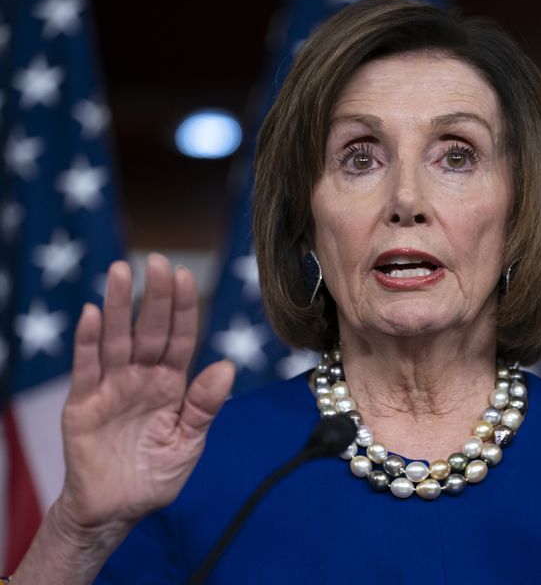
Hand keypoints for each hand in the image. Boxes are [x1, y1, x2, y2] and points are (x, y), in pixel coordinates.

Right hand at [56, 254, 234, 532]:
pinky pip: (86, 368)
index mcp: (171, 384)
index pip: (180, 338)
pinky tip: (93, 314)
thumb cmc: (155, 473)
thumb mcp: (188, 442)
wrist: (117, 509)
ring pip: (116, 340)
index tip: (186, 276)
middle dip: (155, 297)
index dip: (183, 308)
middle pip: (149, 330)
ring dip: (119, 307)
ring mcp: (111, 387)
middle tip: (158, 261)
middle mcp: (141, 378)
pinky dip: (88, 342)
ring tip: (121, 272)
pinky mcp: (83, 404)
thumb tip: (226, 366)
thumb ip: (205, 406)